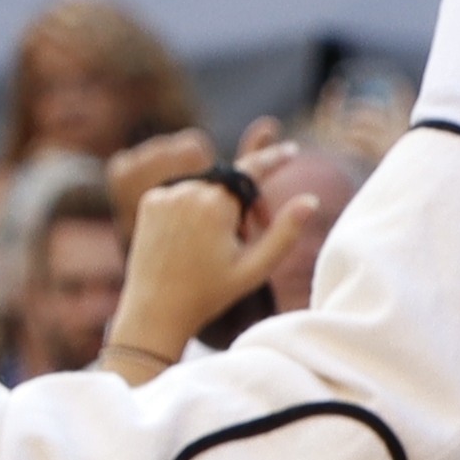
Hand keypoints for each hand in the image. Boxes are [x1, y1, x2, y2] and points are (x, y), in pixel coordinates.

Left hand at [99, 147, 321, 372]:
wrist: (155, 310)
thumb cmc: (210, 293)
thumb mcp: (255, 268)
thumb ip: (285, 233)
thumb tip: (310, 201)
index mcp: (215, 205)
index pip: (251, 170)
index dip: (272, 159)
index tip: (290, 150)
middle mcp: (188, 191)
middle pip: (231, 184)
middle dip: (245, 202)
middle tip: (250, 236)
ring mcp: (165, 194)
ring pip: (207, 188)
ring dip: (219, 207)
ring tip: (218, 244)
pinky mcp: (150, 200)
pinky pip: (183, 193)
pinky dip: (194, 208)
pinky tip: (192, 240)